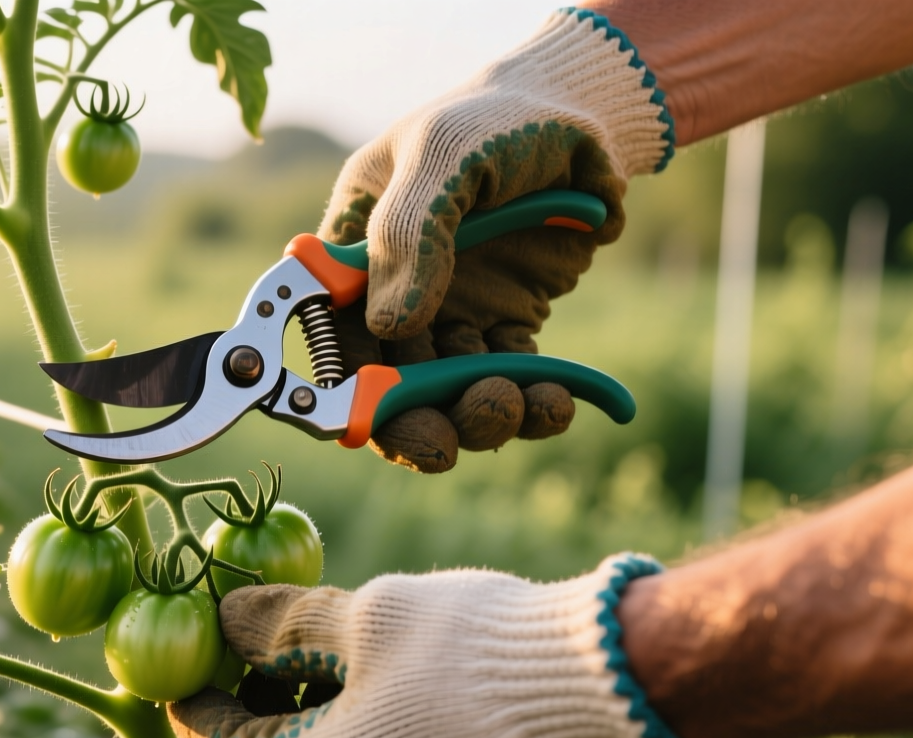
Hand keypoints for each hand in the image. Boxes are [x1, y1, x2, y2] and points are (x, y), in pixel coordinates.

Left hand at [168, 555, 728, 737]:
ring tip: (324, 670)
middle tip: (254, 667)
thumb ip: (283, 623)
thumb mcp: (363, 613)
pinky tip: (388, 696)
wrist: (604, 683)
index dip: (201, 724)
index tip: (187, 686)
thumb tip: (225, 619)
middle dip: (261, 727)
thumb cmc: (470, 645)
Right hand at [322, 9, 672, 471]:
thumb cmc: (493, 121)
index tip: (366, 417)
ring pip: (450, 393)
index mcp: (352, 253)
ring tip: (518, 405)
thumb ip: (411, 235)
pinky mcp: (508, 323)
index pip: (332, 334)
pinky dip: (536, 403)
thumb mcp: (443, 156)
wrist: (581, 116)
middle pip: (387, 384)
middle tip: (444, 445)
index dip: (342, 386)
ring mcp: (451, 313)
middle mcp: (394, 293)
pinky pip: (513, 380)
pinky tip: (559, 401)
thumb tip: (393, 326)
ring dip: (479, 417)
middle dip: (414, 423)